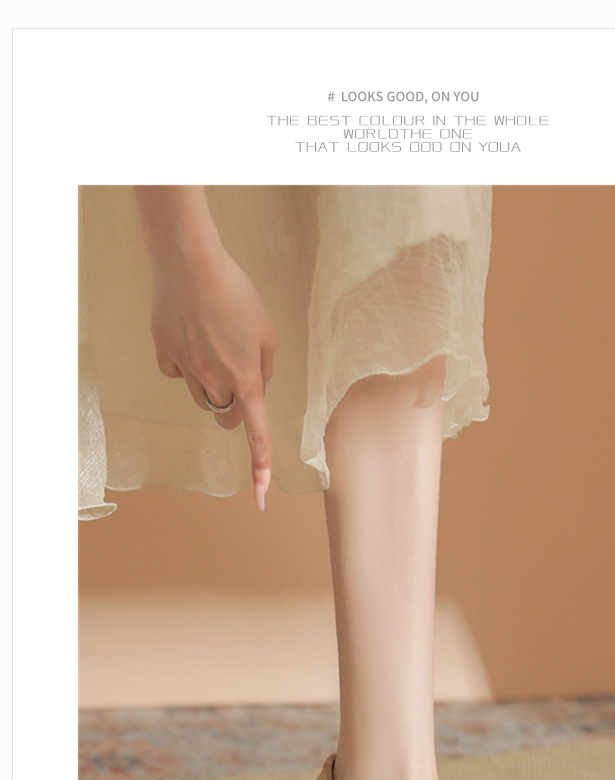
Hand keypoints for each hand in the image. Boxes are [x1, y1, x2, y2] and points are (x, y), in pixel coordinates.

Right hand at [149, 241, 277, 511]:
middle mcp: (216, 382)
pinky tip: (188, 334)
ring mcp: (187, 371)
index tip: (261, 498)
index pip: (257, 433)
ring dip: (212, 383)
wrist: (190, 265)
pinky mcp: (165, 356)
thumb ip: (265, 366)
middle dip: (235, 407)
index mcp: (247, 378)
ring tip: (214, 341)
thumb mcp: (267, 331)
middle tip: (238, 376)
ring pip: (202, 396)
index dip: (261, 467)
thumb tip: (253, 387)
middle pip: (226, 416)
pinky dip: (185, 362)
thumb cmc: (235, 293)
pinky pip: (178, 372)